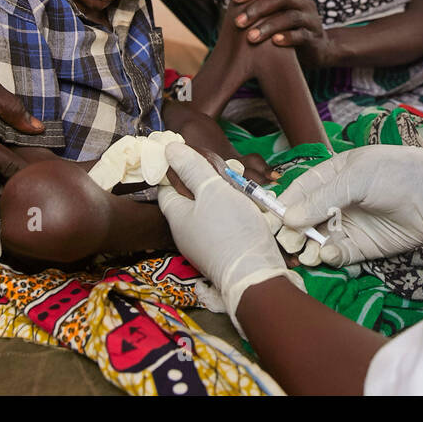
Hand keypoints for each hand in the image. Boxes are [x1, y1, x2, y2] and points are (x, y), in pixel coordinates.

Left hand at [157, 143, 300, 327]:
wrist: (256, 274)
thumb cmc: (230, 229)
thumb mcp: (211, 190)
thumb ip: (192, 168)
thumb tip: (169, 147)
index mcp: (176, 217)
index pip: (166, 188)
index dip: (175, 170)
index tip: (192, 157)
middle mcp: (185, 233)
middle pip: (189, 200)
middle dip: (205, 183)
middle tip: (224, 171)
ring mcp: (204, 245)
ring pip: (208, 212)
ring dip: (222, 198)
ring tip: (239, 187)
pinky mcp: (222, 252)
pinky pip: (222, 226)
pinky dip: (232, 214)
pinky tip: (247, 209)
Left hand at [227, 0, 334, 66]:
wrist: (316, 50)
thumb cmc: (287, 29)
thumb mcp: (272, 13)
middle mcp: (303, 1)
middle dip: (257, 9)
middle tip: (237, 22)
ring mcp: (311, 18)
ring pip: (290, 17)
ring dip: (268, 26)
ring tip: (250, 37)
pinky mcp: (314, 37)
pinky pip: (302, 35)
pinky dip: (288, 37)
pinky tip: (274, 42)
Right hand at [275, 145, 422, 265]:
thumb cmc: (398, 173)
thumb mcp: (357, 176)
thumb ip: (322, 197)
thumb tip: (288, 218)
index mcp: (331, 177)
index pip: (297, 191)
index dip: (281, 205)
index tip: (268, 220)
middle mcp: (335, 202)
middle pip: (302, 220)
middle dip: (291, 231)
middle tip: (286, 241)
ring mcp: (347, 225)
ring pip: (316, 240)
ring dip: (307, 247)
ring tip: (305, 252)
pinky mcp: (361, 247)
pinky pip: (337, 255)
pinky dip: (329, 257)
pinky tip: (329, 254)